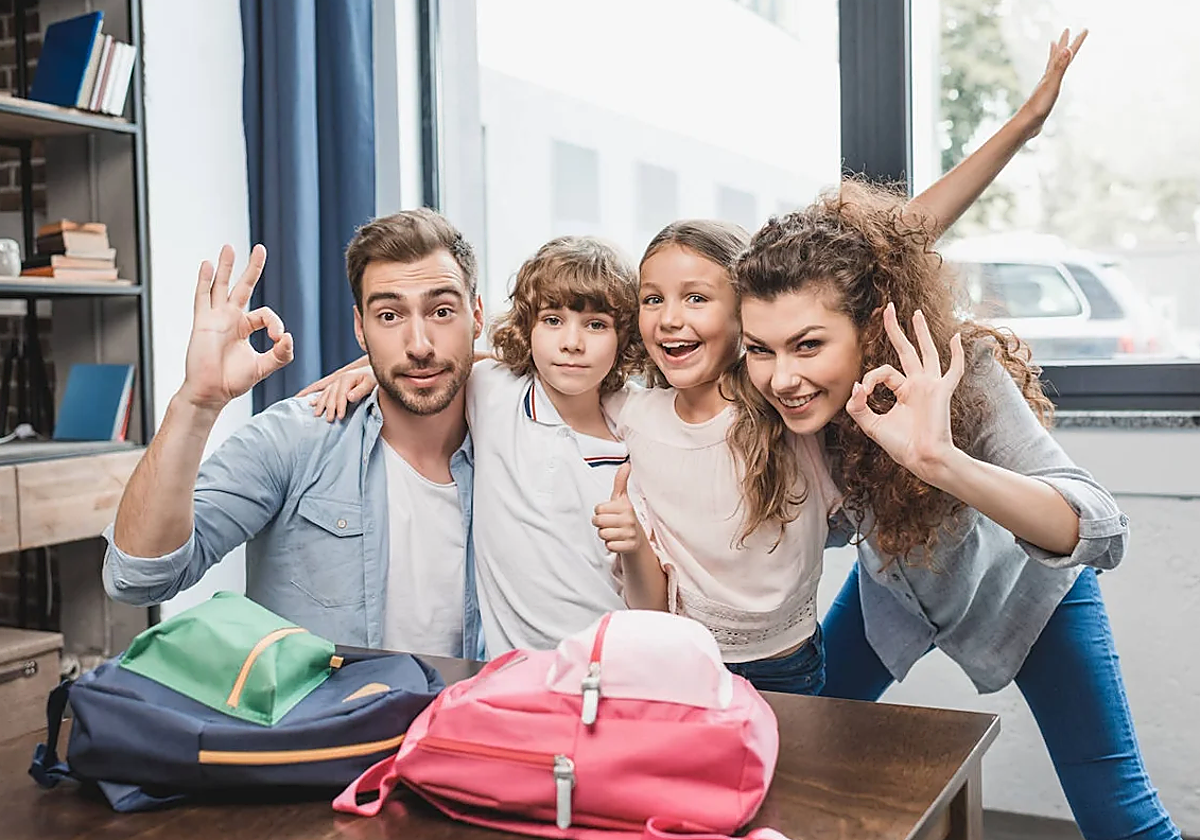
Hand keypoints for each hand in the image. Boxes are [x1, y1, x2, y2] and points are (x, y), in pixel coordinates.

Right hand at [180, 244, 292, 411]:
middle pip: (243, 287)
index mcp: (245, 328)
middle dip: (252, 268)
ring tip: (230, 247)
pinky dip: (205, 281)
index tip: (280, 338)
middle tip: (260, 248)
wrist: (211, 392)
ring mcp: (216, 318)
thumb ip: (281, 355)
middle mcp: (231, 319)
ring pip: (221, 286)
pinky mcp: (203, 322)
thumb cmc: (233, 381)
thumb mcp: (264, 367)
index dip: (276, 323)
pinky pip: (203, 297)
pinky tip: (208, 265)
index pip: (266, 314)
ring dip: (226, 267)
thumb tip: (289, 338)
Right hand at [308, 366, 376, 421]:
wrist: (373, 372)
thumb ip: (360, 391)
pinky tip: (311, 404)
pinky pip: (324, 392)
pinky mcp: (335, 386)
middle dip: (329, 408)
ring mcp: (336, 382)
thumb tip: (349, 397)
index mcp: (347, 378)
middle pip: (331, 395)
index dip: (340, 406)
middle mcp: (339, 380)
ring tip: (317, 415)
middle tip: (329, 420)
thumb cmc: (374, 379)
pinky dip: (318, 399)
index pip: (341, 395)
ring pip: (325, 394)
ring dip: (320, 405)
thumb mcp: (370, 383)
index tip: (340, 417)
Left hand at [591, 463, 644, 554]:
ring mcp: (630, 534)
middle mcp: (629, 519)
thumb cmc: (625, 517)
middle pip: (598, 521)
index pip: (598, 509)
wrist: (637, 539)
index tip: (609, 513)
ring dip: (605, 535)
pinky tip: (618, 541)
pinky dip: (611, 545)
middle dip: (601, 524)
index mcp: (625, 506)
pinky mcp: (630, 547)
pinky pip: (609, 546)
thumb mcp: (622, 499)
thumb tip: (626, 464)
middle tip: (610, 524)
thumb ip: (620, 482)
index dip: (600, 512)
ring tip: (614, 532)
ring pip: (602, 534)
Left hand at [845, 303, 964, 484]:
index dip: (870, 378)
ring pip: (927, 352)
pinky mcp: (941, 391)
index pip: (883, 372)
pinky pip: (953, 369)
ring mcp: (931, 386)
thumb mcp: (871, 425)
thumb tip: (857, 385)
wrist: (923, 459)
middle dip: (896, 330)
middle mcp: (918, 385)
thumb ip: (858, 406)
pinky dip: (957, 354)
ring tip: (915, 313)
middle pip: (906, 350)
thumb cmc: (902, 446)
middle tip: (888, 308)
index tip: (864, 394)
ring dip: (921, 332)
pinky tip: (956, 337)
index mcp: (904, 391)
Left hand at [1017, 27, 1086, 138]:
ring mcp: (1045, 86)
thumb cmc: (1038, 107)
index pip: (1066, 53)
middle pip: (1057, 56)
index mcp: (1051, 74)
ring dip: (1055, 55)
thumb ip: (1059, 67)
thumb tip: (1067, 49)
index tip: (1085, 29)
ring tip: (1055, 47)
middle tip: (1066, 30)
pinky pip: (1051, 79)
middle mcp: (1047, 78)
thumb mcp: (1052, 85)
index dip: (1076, 41)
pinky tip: (1051, 76)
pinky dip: (1052, 73)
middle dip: (1064, 43)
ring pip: (1052, 66)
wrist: (1025, 125)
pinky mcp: (1043, 96)